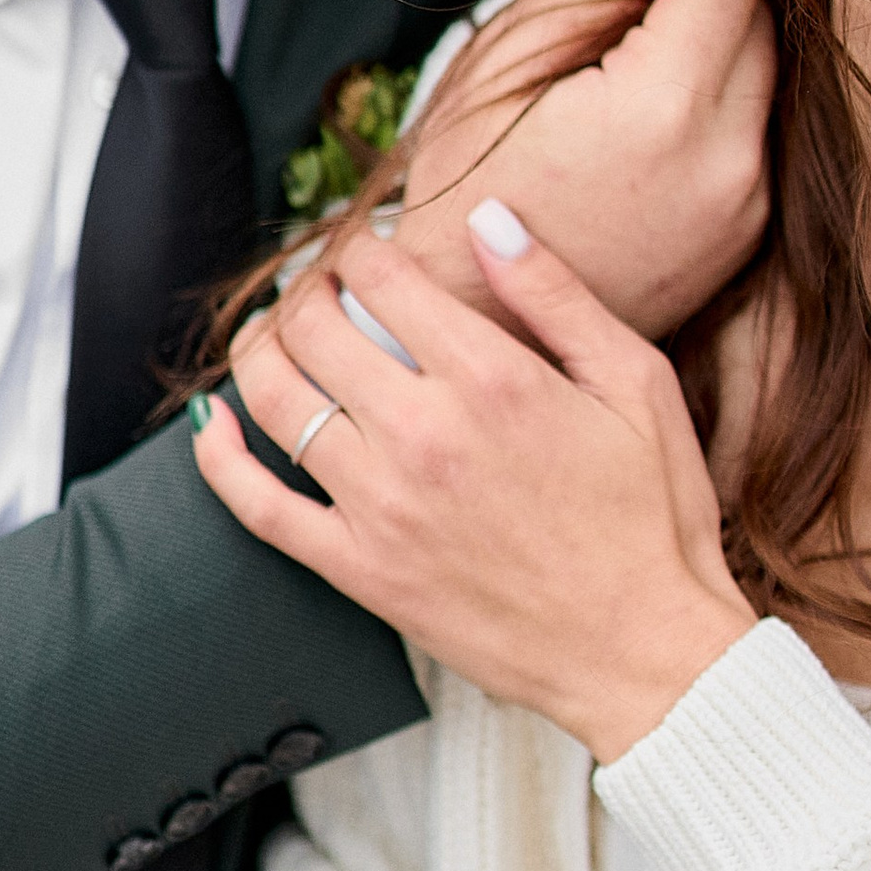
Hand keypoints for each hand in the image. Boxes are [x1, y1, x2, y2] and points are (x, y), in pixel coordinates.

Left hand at [198, 214, 756, 760]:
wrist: (644, 653)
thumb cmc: (653, 520)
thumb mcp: (635, 383)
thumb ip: (555, 294)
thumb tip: (489, 217)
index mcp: (492, 379)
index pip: (381, 277)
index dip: (362, 248)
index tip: (368, 251)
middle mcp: (424, 435)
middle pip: (315, 326)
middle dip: (309, 289)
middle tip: (323, 289)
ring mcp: (382, 507)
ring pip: (274, 399)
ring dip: (259, 349)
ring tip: (276, 335)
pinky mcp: (361, 570)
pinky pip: (260, 508)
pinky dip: (222, 460)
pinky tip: (217, 426)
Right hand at [365, 0, 772, 340]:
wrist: (477, 323)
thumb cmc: (466, 190)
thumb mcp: (501, 67)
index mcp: (659, 108)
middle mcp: (723, 161)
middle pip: (761, 20)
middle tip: (625, 19)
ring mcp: (743, 207)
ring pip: (767, 77)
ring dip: (716, 53)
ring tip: (631, 78)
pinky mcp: (745, 237)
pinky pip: (757, 137)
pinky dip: (719, 113)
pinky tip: (648, 133)